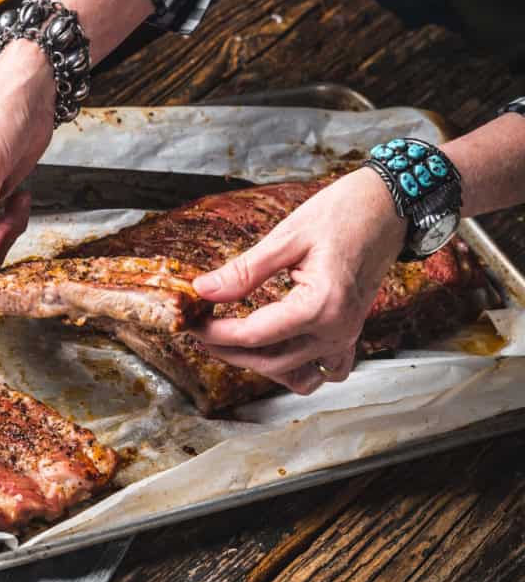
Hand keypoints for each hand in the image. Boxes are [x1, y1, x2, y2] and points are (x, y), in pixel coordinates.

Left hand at [190, 168, 406, 395]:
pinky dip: (296, 369)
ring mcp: (348, 336)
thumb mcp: (287, 237)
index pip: (254, 335)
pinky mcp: (351, 334)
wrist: (390, 206)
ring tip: (230, 342)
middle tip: (200, 331)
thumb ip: (244, 271)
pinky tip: (273, 348)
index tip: (190, 323)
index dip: (215, 333)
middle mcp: (338, 330)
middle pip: (270, 362)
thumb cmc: (344, 213)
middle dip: (228, 351)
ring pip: (294, 375)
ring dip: (260, 365)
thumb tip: (203, 290)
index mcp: (322, 305)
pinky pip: (324, 371)